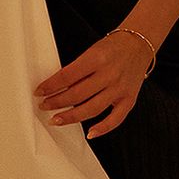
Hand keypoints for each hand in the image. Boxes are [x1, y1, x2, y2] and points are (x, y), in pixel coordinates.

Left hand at [35, 26, 156, 139]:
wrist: (138, 45)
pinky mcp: (129, 100)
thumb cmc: (113, 47)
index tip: (39, 91)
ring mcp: (120, 89)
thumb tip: (57, 86)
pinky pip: (115, 119)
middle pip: (77, 94)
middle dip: (56, 102)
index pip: (67, 76)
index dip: (50, 86)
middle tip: (44, 106)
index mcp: (97, 58)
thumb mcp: (92, 50)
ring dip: (71, 117)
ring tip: (57, 119)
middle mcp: (109, 75)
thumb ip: (78, 68)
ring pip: (92, 109)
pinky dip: (102, 128)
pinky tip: (90, 133)